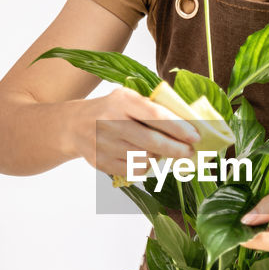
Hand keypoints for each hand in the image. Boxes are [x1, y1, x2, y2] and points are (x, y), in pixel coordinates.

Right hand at [75, 87, 199, 176]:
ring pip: (144, 158)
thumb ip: (152, 108)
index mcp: (121, 101)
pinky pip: (133, 171)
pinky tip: (147, 159)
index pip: (156, 115)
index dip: (179, 128)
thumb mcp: (126, 99)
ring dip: (160, 157)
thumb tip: (187, 125)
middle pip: (152, 142)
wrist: (73, 125)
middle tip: (190, 152)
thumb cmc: (109, 110)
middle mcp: (110, 122)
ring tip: (165, 152)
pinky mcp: (100, 162)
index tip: (195, 137)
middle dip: (176, 149)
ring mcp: (103, 144)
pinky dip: (146, 167)